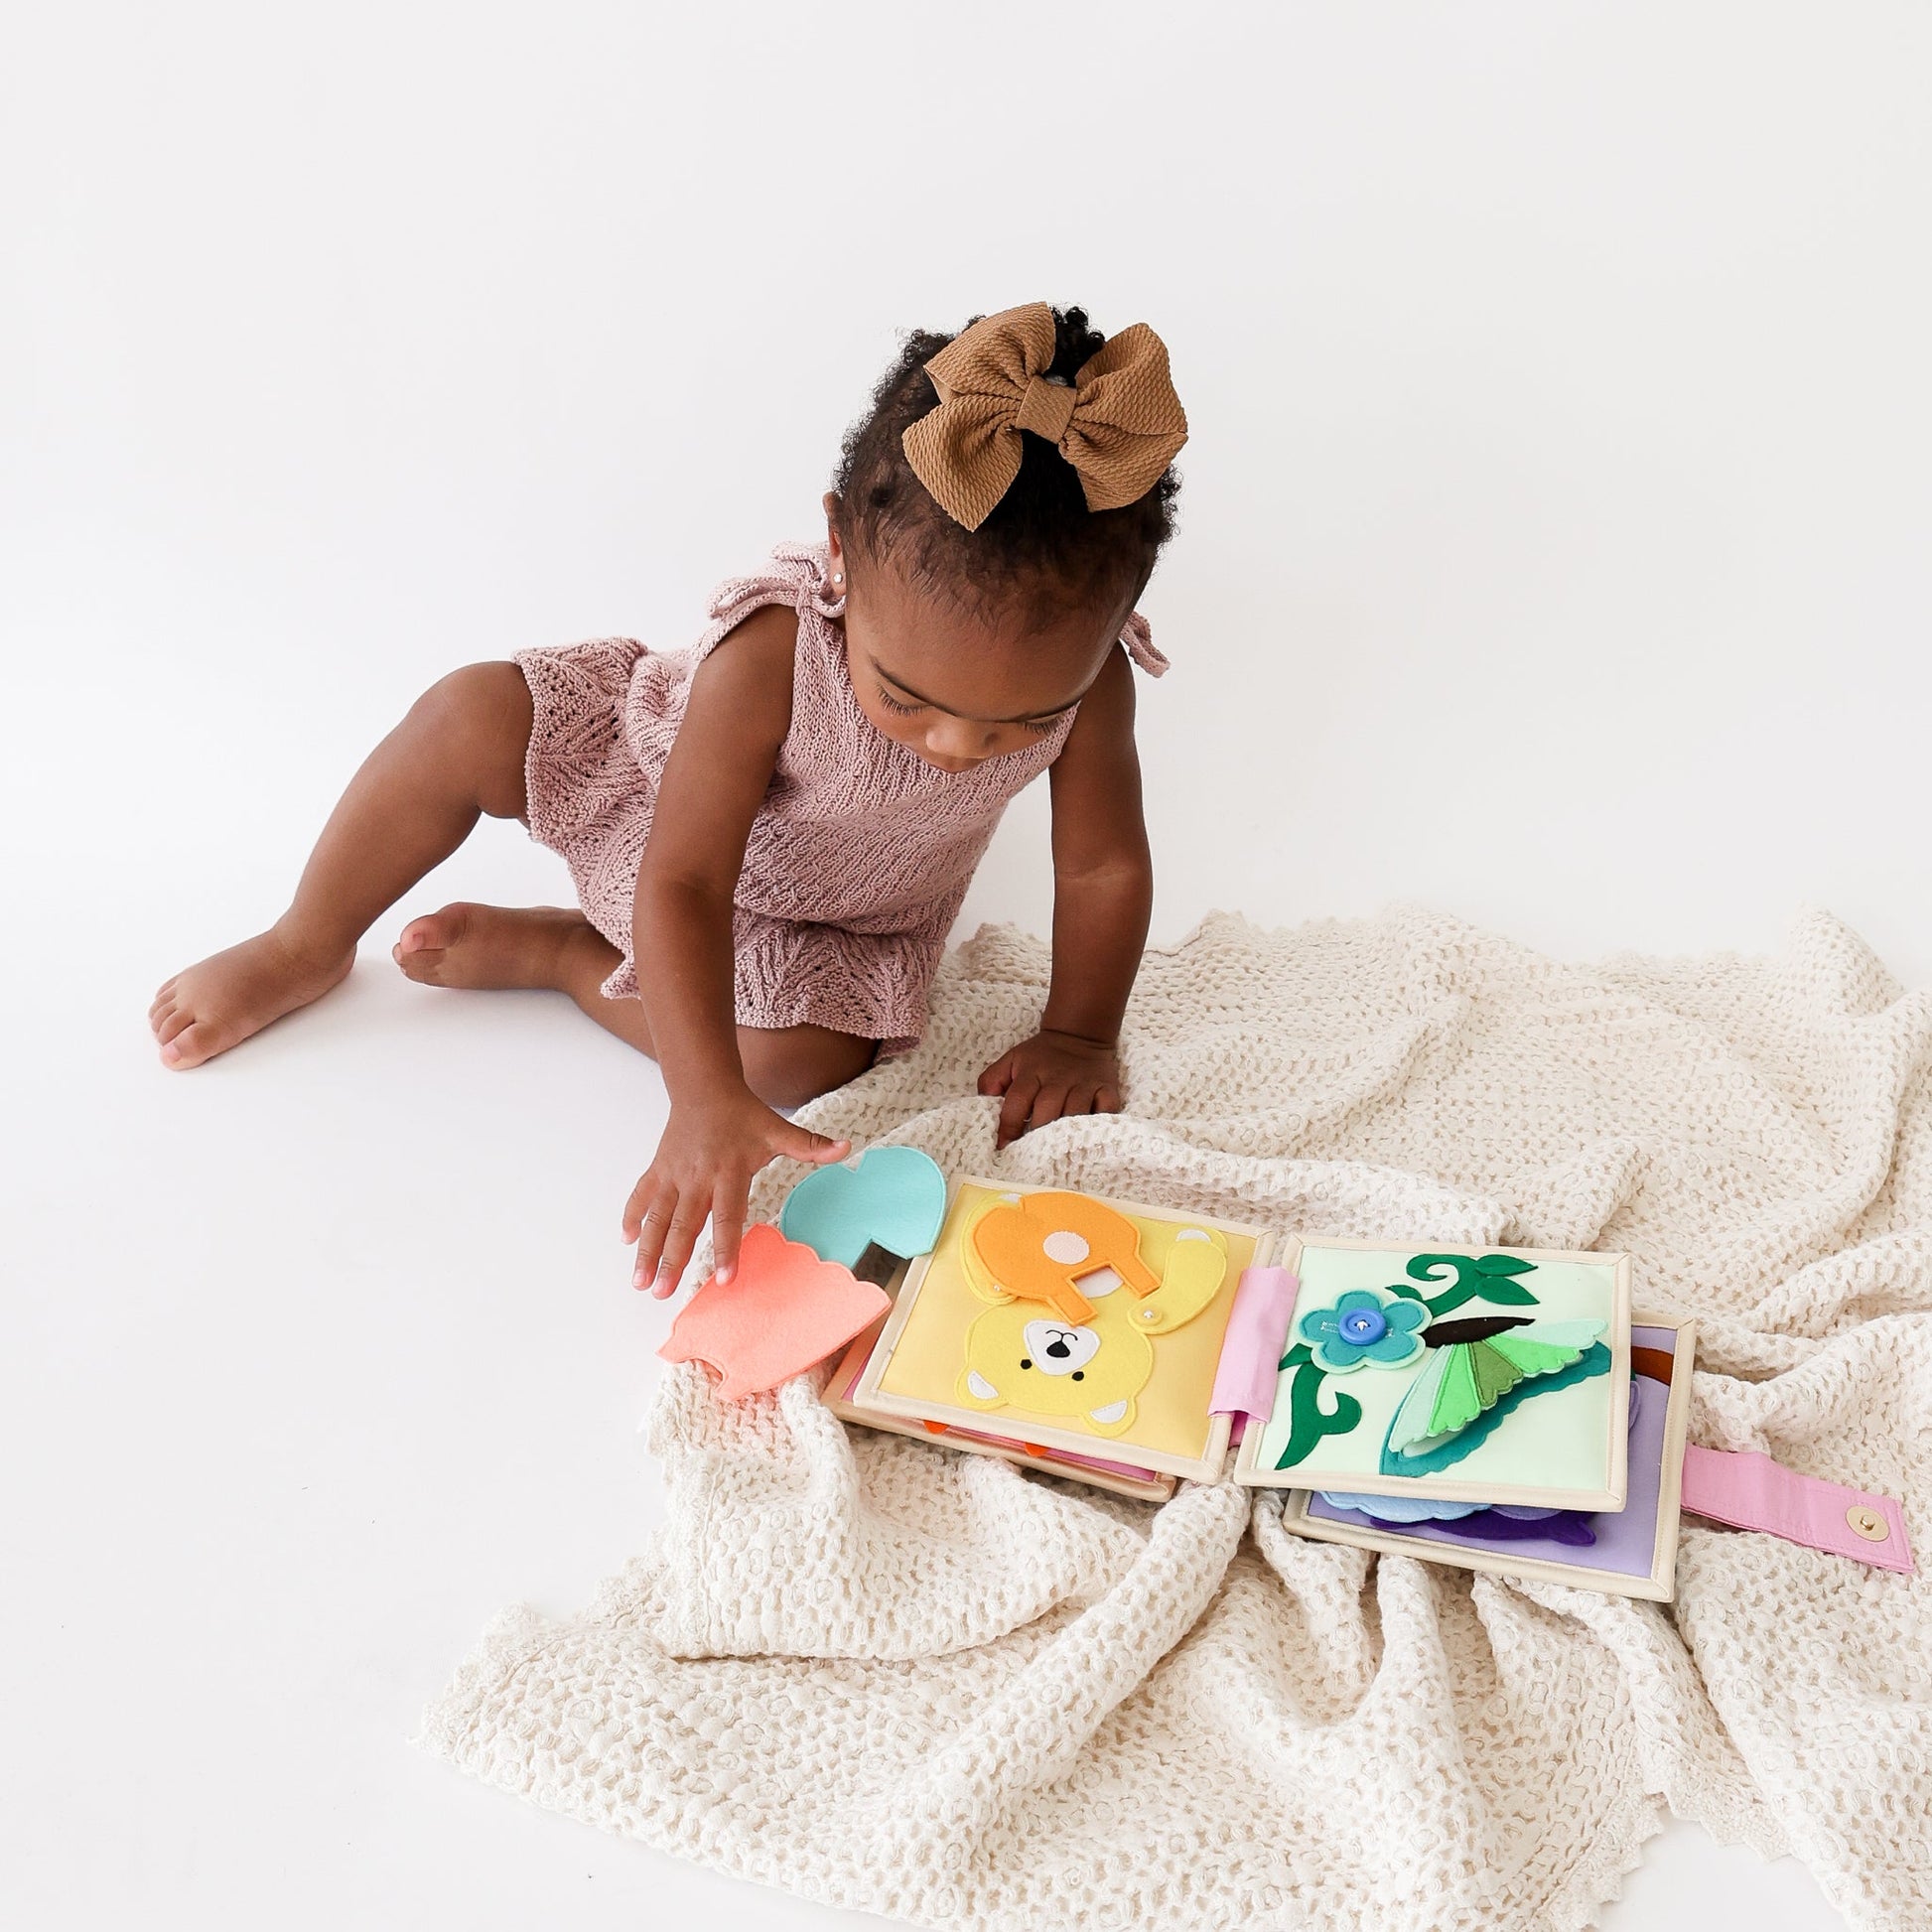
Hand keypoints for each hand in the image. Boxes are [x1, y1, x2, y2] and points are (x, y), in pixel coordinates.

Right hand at [624, 1088, 848, 1297]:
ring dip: (648, 1251)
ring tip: (641, 1282)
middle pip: (684, 1225)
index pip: (727, 1217)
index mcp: (728, 1173)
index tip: (724, 1278)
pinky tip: (626, 1242)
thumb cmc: (743, 1114)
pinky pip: (641, 1197)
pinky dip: (632, 1218)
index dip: (726, 1247)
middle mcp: (697, 1178)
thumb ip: (810, 1147)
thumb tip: (847, 1148)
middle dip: (673, 1260)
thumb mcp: (778, 1130)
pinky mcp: (658, 1170)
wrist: (705, 1088)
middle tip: (663, 1292)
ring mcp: (674, 1175)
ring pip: (658, 1218)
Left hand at [977, 1029, 1122, 1148]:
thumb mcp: (1010, 1060)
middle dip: (1036, 1135)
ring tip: (1056, 1153)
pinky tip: (1087, 1138)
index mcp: (1030, 1072)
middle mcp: (1057, 1078)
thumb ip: (991, 1081)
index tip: (1004, 1148)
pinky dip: (1098, 1125)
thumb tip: (982, 1107)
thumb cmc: (1040, 1056)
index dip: (1008, 1128)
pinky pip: (1106, 1110)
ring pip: (1075, 1113)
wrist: (1078, 1035)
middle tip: (1030, 1156)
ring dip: (1065, 1135)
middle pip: (1046, 1110)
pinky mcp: (1106, 1088)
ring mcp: (1084, 1084)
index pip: (1016, 1102)